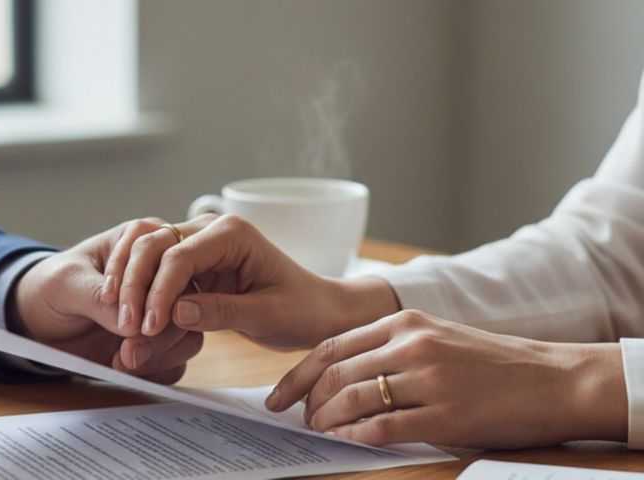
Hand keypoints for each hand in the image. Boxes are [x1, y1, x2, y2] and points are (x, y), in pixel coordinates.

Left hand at [12, 220, 203, 382]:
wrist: (39, 321)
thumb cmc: (53, 286)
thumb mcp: (66, 282)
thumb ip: (97, 297)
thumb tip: (131, 324)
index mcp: (142, 242)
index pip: (168, 259)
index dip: (152, 291)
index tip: (124, 320)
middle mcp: (161, 275)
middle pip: (187, 300)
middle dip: (159, 331)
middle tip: (128, 349)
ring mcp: (164, 311)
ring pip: (189, 334)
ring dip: (159, 354)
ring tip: (123, 361)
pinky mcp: (160, 343)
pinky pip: (177, 362)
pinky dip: (156, 372)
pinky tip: (127, 370)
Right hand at [104, 213, 398, 349]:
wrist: (317, 310)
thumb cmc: (301, 310)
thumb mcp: (267, 316)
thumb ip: (222, 312)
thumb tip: (176, 313)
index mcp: (233, 233)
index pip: (180, 256)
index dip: (158, 291)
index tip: (148, 326)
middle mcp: (211, 230)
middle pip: (154, 246)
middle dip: (135, 285)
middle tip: (126, 325)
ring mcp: (199, 243)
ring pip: (147, 253)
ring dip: (130, 285)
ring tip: (121, 321)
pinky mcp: (192, 263)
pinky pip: (156, 270)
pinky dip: (139, 290)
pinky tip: (127, 315)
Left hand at [266, 310, 627, 447]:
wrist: (553, 379)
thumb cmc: (491, 363)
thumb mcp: (436, 337)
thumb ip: (390, 348)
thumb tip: (339, 375)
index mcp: (405, 322)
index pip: (332, 346)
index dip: (298, 374)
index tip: (279, 396)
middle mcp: (412, 345)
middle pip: (336, 373)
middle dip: (307, 400)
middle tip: (298, 418)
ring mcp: (428, 380)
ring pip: (352, 399)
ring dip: (326, 420)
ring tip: (318, 431)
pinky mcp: (445, 415)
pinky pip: (383, 427)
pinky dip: (355, 437)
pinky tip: (346, 442)